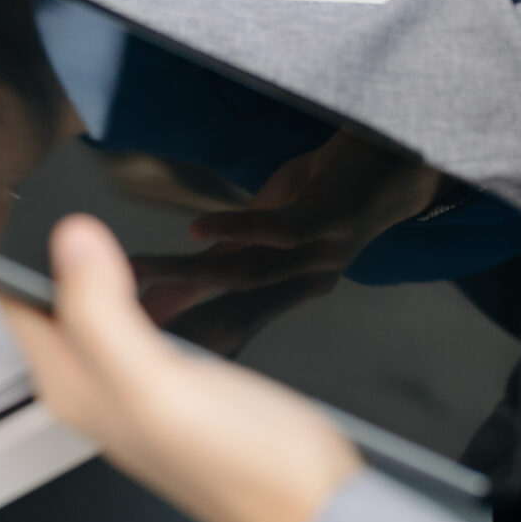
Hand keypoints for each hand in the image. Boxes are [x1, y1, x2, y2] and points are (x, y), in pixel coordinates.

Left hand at [0, 215, 364, 521]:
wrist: (316, 511)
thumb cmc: (245, 467)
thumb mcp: (160, 383)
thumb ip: (104, 313)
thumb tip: (70, 240)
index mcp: (75, 388)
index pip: (14, 304)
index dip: (8, 249)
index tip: (13, 202)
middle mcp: (95, 390)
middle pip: (49, 305)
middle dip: (50, 252)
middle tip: (58, 203)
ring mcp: (134, 388)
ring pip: (93, 310)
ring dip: (94, 267)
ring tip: (101, 222)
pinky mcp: (174, 385)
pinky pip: (137, 322)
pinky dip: (138, 289)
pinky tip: (157, 273)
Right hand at [125, 132, 447, 352]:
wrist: (401, 157)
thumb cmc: (326, 191)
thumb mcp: (266, 226)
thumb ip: (220, 261)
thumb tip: (161, 294)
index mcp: (289, 290)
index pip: (230, 328)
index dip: (183, 345)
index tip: (130, 364)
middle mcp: (306, 282)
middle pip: (233, 313)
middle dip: (174, 326)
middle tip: (120, 335)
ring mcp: (320, 253)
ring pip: (247, 274)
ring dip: (189, 276)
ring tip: (138, 274)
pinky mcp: (329, 217)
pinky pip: (278, 230)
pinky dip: (235, 229)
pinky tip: (198, 227)